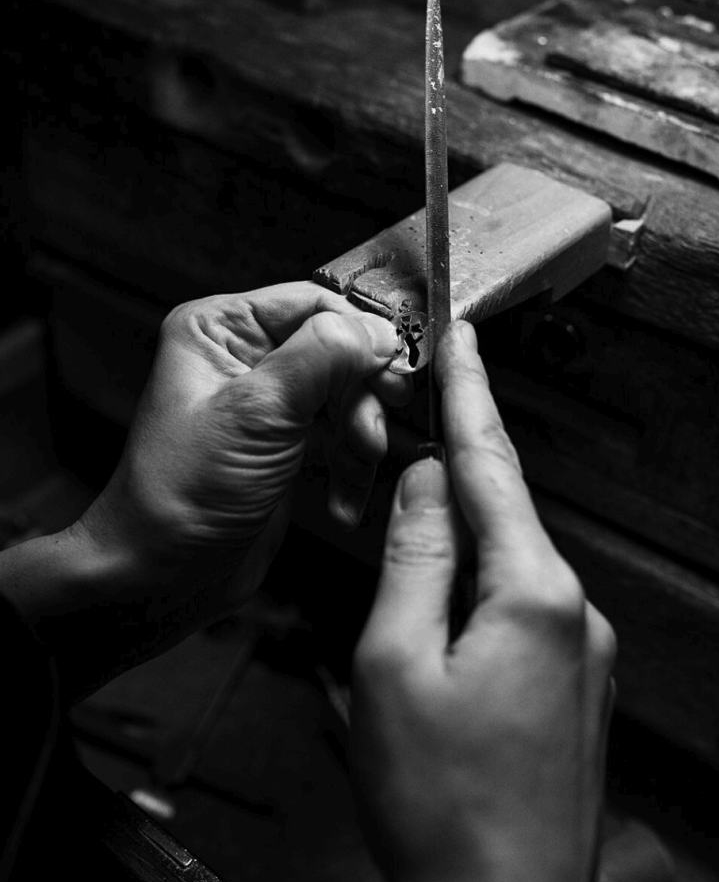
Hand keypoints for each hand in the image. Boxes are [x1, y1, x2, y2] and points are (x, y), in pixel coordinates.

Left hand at [86, 281, 408, 603]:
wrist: (161, 579)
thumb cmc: (179, 497)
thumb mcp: (257, 414)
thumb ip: (322, 358)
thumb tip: (378, 329)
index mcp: (220, 328)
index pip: (314, 302)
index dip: (361, 334)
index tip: (394, 368)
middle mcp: (244, 358)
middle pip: (339, 350)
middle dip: (363, 393)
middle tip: (376, 425)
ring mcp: (269, 404)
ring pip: (348, 396)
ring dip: (362, 436)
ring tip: (361, 465)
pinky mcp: (286, 446)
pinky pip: (341, 439)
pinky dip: (351, 470)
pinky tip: (342, 503)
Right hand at [351, 321, 615, 881]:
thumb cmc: (440, 804)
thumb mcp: (396, 662)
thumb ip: (414, 554)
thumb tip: (422, 476)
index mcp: (534, 596)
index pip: (492, 467)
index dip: (469, 396)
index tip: (463, 339)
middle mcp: (575, 615)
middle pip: (499, 519)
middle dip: (444, 492)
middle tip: (390, 483)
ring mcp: (585, 656)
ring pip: (506, 571)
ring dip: (453, 566)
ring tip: (404, 620)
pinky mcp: (577, 689)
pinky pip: (521, 615)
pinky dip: (475, 605)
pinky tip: (441, 648)